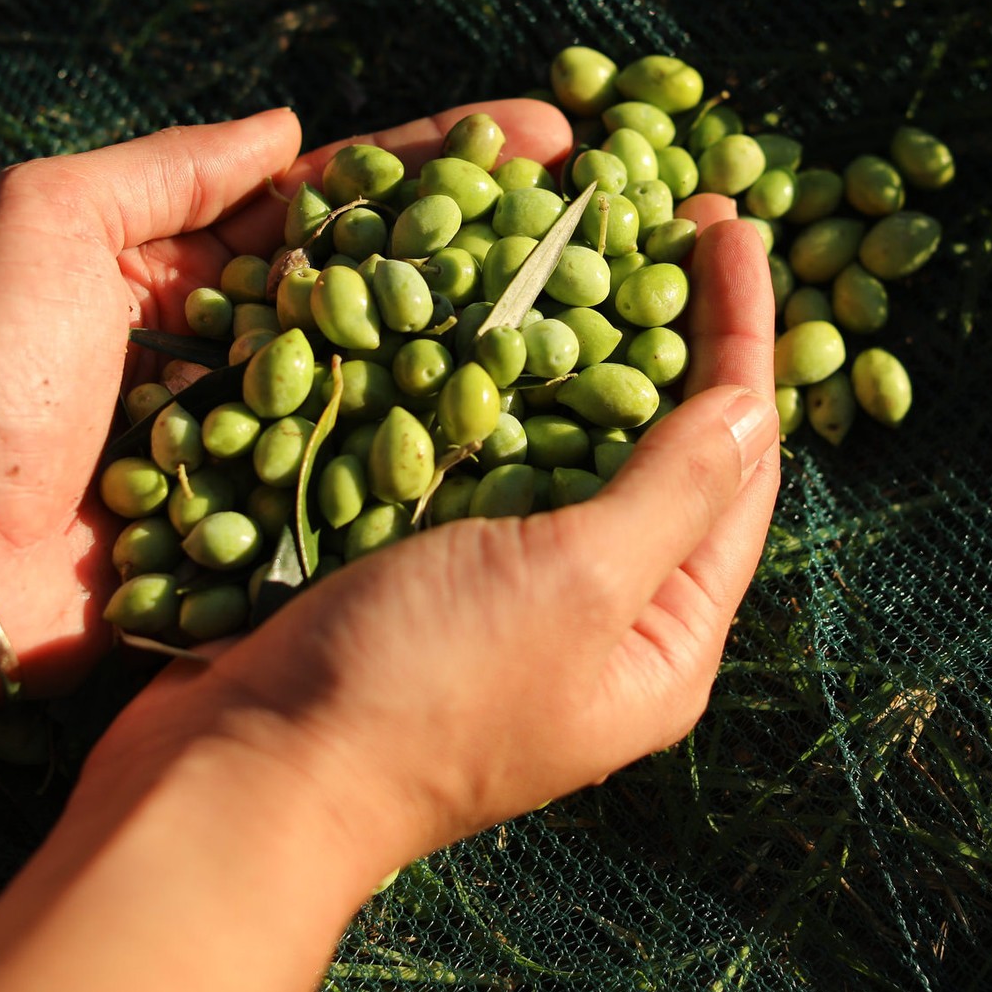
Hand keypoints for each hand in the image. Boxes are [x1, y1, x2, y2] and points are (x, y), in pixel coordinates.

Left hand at [0, 101, 574, 704]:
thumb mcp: (46, 220)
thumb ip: (167, 169)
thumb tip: (292, 132)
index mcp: (187, 264)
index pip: (342, 200)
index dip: (443, 165)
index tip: (549, 136)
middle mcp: (239, 349)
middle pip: (389, 291)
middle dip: (495, 257)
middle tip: (611, 229)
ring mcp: (257, 446)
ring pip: (392, 392)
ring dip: (488, 361)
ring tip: (606, 331)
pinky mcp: (258, 535)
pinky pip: (358, 494)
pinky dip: (434, 473)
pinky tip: (531, 451)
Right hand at [75, 201, 779, 871]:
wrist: (239, 776)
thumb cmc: (422, 689)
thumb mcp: (575, 582)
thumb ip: (672, 492)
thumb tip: (752, 405)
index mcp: (662, 641)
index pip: (737, 464)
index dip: (738, 335)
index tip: (725, 219)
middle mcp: (595, 621)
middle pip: (656, 450)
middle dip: (661, 328)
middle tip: (652, 215)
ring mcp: (498, 598)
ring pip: (554, 443)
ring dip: (564, 342)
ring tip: (567, 236)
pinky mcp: (411, 574)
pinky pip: (466, 458)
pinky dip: (473, 383)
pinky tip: (462, 309)